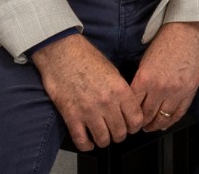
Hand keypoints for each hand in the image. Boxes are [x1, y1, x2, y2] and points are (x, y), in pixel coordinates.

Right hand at [32, 34, 143, 150]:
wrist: (62, 53)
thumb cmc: (87, 59)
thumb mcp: (113, 71)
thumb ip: (122, 91)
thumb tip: (128, 108)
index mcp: (120, 90)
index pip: (136, 119)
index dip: (135, 126)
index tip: (131, 126)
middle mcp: (107, 103)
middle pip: (121, 132)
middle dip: (120, 135)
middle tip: (116, 132)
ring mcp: (89, 111)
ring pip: (103, 139)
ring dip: (104, 141)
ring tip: (103, 137)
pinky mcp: (71, 116)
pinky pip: (81, 140)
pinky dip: (86, 145)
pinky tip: (88, 142)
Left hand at [130, 21, 198, 131]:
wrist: (191, 29)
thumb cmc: (168, 38)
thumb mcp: (146, 59)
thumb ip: (141, 79)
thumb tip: (137, 96)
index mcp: (144, 78)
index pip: (132, 106)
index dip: (127, 115)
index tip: (126, 118)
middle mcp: (159, 88)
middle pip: (145, 115)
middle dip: (139, 123)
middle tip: (135, 126)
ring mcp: (176, 92)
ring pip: (162, 118)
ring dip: (154, 125)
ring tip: (150, 126)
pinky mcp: (190, 91)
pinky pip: (178, 113)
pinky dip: (170, 121)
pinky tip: (165, 123)